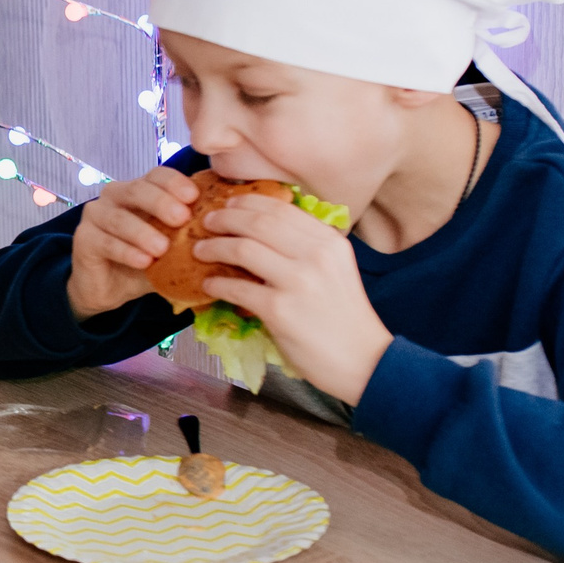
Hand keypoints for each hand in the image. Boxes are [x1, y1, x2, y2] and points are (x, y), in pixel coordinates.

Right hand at [65, 168, 198, 320]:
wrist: (109, 289)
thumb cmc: (144, 262)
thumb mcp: (173, 247)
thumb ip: (192, 236)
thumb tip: (232, 233)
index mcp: (139, 191)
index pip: (156, 175)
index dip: (174, 183)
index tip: (194, 197)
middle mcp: (115, 196)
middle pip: (137, 189)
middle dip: (161, 202)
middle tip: (182, 219)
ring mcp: (95, 216)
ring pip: (119, 217)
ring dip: (143, 232)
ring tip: (162, 249)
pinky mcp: (83, 239)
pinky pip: (105, 241)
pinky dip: (125, 251)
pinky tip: (143, 262)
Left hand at [192, 194, 391, 402]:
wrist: (363, 360)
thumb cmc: (344, 317)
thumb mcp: (335, 269)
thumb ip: (305, 248)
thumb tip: (261, 230)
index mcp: (329, 242)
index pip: (281, 209)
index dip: (248, 202)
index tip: (229, 202)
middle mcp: (316, 255)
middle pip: (258, 222)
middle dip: (225, 218)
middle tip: (207, 221)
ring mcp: (298, 281)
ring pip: (242, 249)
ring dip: (214, 247)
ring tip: (200, 249)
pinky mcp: (279, 309)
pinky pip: (237, 288)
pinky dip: (216, 284)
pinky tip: (208, 284)